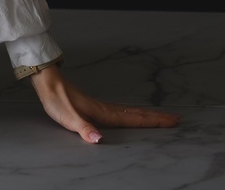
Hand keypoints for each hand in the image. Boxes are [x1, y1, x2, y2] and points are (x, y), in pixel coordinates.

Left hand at [29, 64, 181, 142]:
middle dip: (157, 117)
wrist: (47, 83)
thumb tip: (99, 140)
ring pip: (131, 111)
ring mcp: (101, 107)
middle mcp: (106, 109)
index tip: (172, 121)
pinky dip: (134, 113)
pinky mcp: (95, 106)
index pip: (134, 118)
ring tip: (162, 117)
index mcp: (103, 113)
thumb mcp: (68, 117)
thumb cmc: (56, 100)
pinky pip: (122, 111)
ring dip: (148, 115)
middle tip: (177, 119)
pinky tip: (133, 115)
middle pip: (137, 113)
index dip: (153, 121)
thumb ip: (84, 129)